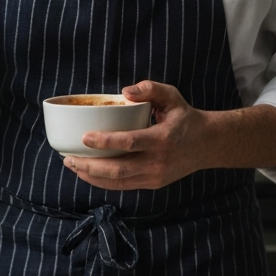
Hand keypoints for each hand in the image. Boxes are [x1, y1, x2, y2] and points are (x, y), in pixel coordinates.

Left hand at [63, 81, 210, 190]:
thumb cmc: (184, 116)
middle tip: (68, 157)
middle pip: (118, 169)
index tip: (84, 137)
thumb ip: (150, 88)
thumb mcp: (172, 96)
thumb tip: (125, 92)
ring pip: (118, 182)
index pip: (130, 142)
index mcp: (164, 138)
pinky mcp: (153, 184)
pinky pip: (123, 186)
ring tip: (72, 165)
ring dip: (91, 176)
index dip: (105, 141)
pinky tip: (88, 173)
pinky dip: (102, 182)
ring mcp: (156, 176)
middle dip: (90, 165)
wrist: (207, 144)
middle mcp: (159, 162)